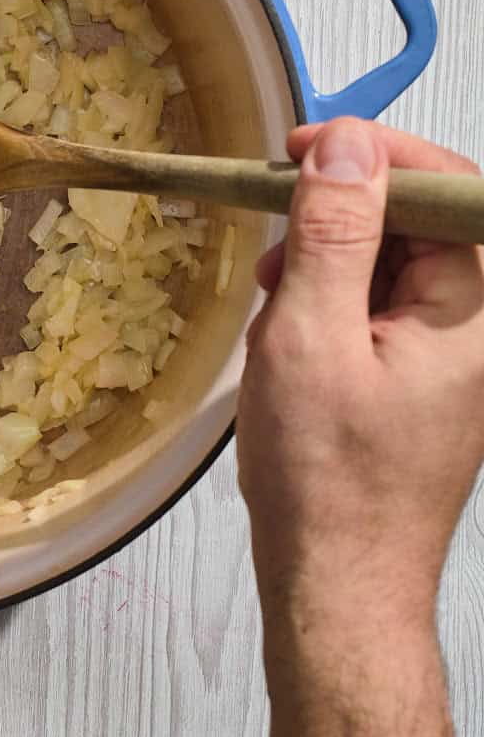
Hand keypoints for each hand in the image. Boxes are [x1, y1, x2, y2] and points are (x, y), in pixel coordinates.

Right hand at [238, 118, 483, 648]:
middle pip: (422, 221)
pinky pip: (384, 308)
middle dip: (342, 215)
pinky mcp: (426, 381)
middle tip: (276, 231)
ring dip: (328, 262)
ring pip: (395, 263)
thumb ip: (333, 232)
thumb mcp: (311, 335)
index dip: (378, 151)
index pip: (450, 187)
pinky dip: (330, 305)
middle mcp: (480, 329)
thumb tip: (346, 145)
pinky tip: (288, 336)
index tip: (303, 148)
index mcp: (477, 311)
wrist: (339, 591)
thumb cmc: (328, 480)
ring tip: (273, 297)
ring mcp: (457, 358)